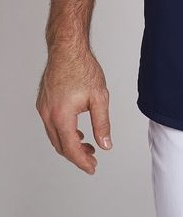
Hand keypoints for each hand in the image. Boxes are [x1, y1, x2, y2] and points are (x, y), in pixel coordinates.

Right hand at [36, 44, 112, 174]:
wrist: (67, 49)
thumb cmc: (82, 68)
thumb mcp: (99, 97)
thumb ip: (102, 124)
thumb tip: (105, 144)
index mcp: (62, 116)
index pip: (71, 148)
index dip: (82, 161)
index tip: (92, 167)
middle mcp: (48, 114)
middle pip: (60, 146)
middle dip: (76, 155)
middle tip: (92, 158)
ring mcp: (43, 108)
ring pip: (54, 136)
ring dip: (69, 144)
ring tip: (87, 146)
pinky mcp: (43, 102)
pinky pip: (51, 125)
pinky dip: (63, 133)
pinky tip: (76, 132)